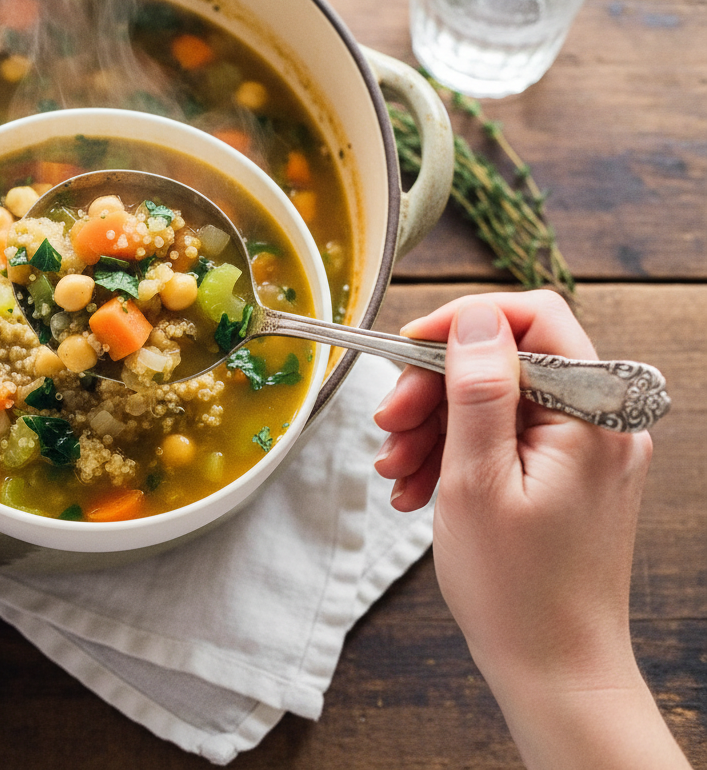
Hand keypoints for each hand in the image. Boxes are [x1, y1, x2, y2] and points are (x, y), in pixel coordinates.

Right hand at [372, 291, 687, 768]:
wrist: (554, 667)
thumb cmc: (517, 588)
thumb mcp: (477, 481)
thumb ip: (478, 391)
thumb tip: (473, 319)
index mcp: (591, 411)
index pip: (531, 318)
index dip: (461, 323)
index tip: (404, 352)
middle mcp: (599, 419)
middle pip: (504, 362)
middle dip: (433, 389)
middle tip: (387, 431)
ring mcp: (584, 447)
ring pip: (495, 400)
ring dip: (434, 428)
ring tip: (395, 475)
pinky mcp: (566, 473)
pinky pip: (503, 439)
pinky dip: (455, 455)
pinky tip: (418, 490)